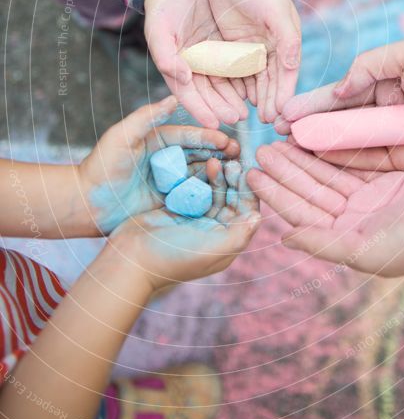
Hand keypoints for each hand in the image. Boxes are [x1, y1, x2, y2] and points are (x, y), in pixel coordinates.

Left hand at [78, 96, 239, 233]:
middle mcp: (168, 159)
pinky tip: (224, 197)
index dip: (210, 138)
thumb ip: (147, 116)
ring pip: (202, 175)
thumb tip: (174, 97)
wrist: (86, 205)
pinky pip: (194, 196)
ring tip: (238, 176)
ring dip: (220, 175)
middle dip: (222, 155)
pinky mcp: (170, 202)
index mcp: (159, 140)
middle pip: (201, 154)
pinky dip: (210, 195)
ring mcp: (170, 181)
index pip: (190, 136)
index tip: (228, 140)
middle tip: (241, 158)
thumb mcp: (122, 136)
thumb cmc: (101, 168)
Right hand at [110, 157, 259, 290]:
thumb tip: (258, 217)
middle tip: (232, 162)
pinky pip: (196, 188)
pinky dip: (201, 176)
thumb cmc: (173, 257)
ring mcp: (196, 219)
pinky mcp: (179, 209)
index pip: (246, 212)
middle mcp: (214, 231)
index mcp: (226, 242)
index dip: (249, 192)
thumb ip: (238, 234)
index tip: (247, 172)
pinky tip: (203, 163)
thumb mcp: (211, 249)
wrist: (130, 258)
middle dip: (234, 180)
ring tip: (216, 161)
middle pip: (232, 199)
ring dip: (218, 176)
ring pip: (215, 191)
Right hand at [144, 0, 248, 126]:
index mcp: (173, 66)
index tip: (215, 123)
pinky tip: (252, 87)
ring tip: (247, 109)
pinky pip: (230, 65)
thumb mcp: (159, 29)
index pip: (188, 94)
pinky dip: (239, 77)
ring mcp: (204, 55)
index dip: (201, 110)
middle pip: (207, 93)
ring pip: (220, 82)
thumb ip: (166, 56)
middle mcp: (188, 65)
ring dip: (232, 97)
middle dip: (221, 107)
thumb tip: (184, 78)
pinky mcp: (217, 45)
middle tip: (238, 118)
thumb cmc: (162, 4)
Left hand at [204, 0, 300, 122]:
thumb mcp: (275, 12)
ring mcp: (251, 48)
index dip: (284, 93)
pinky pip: (236, 72)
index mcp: (286, 39)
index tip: (281, 112)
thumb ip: (287, 39)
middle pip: (271, 81)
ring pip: (255, 80)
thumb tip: (294, 66)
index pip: (287, 73)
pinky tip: (237, 100)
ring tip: (252, 115)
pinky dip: (238, 86)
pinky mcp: (232, 47)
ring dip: (256, 97)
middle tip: (268, 120)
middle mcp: (271, 47)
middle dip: (270, 100)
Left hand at [247, 140, 403, 276]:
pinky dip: (332, 148)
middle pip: (311, 191)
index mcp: (348, 240)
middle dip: (285, 171)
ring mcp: (372, 198)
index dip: (276, 195)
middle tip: (259, 150)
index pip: (302, 214)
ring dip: (304, 158)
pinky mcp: (389, 177)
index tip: (252, 176)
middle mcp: (356, 220)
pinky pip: (353, 159)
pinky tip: (313, 135)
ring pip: (328, 173)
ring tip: (278, 140)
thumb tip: (283, 239)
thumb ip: (322, 243)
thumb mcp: (364, 249)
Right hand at [275, 38, 403, 169]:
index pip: (339, 95)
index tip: (284, 111)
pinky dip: (343, 160)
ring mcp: (392, 138)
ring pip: (348, 143)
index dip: (311, 103)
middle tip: (277, 134)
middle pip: (338, 121)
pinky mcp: (403, 163)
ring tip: (289, 148)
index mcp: (383, 84)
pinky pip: (367, 163)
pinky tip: (319, 158)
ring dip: (319, 145)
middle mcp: (383, 112)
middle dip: (308, 126)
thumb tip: (337, 90)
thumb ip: (367, 66)